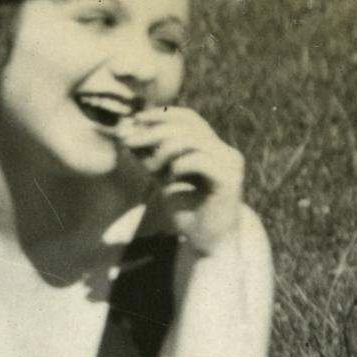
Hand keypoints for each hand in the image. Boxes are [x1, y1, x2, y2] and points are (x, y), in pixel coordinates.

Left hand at [114, 105, 250, 248]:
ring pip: (191, 140)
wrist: (207, 241)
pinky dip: (177, 166)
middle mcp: (225, 150)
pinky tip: (169, 179)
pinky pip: (197, 160)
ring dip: (162, 150)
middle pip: (187, 125)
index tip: (133, 120)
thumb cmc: (186, 209)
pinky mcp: (229, 178)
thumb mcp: (161, 176)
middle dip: (152, 131)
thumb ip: (148, 154)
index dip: (160, 114)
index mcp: (212, 147)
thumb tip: (125, 130)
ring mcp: (230, 163)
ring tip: (149, 167)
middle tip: (127, 141)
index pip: (188, 117)